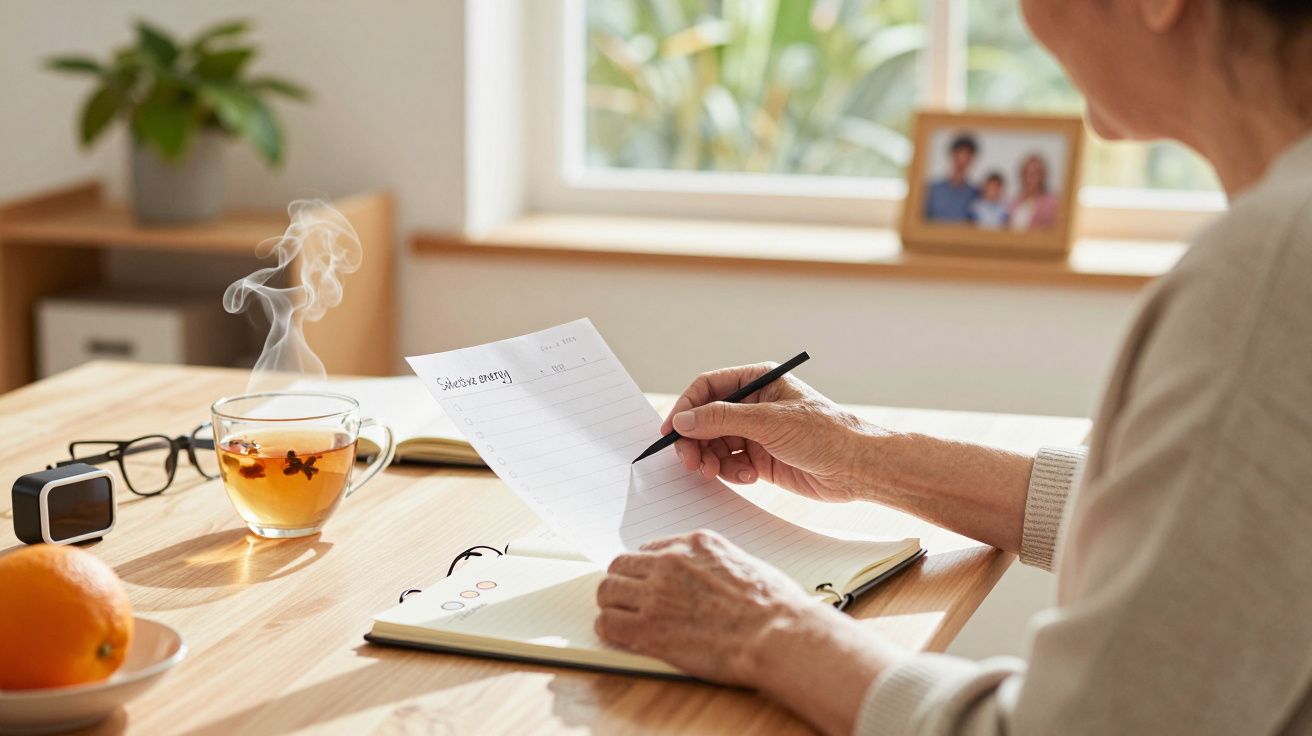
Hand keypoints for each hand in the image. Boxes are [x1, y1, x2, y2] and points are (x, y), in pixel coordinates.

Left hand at [594, 529, 823, 686]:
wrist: (777, 633)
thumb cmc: (775, 605)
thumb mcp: (745, 563)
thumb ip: (714, 565)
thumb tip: (706, 577)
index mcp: (695, 543)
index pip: (650, 549)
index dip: (647, 568)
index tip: (648, 581)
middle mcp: (670, 563)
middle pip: (622, 565)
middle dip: (624, 581)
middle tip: (629, 599)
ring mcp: (656, 596)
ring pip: (608, 591)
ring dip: (612, 603)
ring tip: (620, 616)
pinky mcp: (649, 630)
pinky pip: (609, 623)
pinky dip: (609, 628)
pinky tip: (617, 633)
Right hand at [663, 363, 878, 501]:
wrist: (857, 468)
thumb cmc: (825, 434)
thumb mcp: (768, 422)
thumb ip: (721, 419)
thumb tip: (682, 419)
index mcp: (758, 381)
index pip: (708, 387)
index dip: (686, 407)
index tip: (670, 431)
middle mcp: (754, 404)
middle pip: (706, 419)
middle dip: (696, 440)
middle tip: (690, 462)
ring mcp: (757, 432)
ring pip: (715, 443)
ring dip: (712, 459)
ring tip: (717, 473)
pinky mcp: (761, 458)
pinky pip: (730, 462)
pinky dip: (730, 471)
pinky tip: (747, 476)